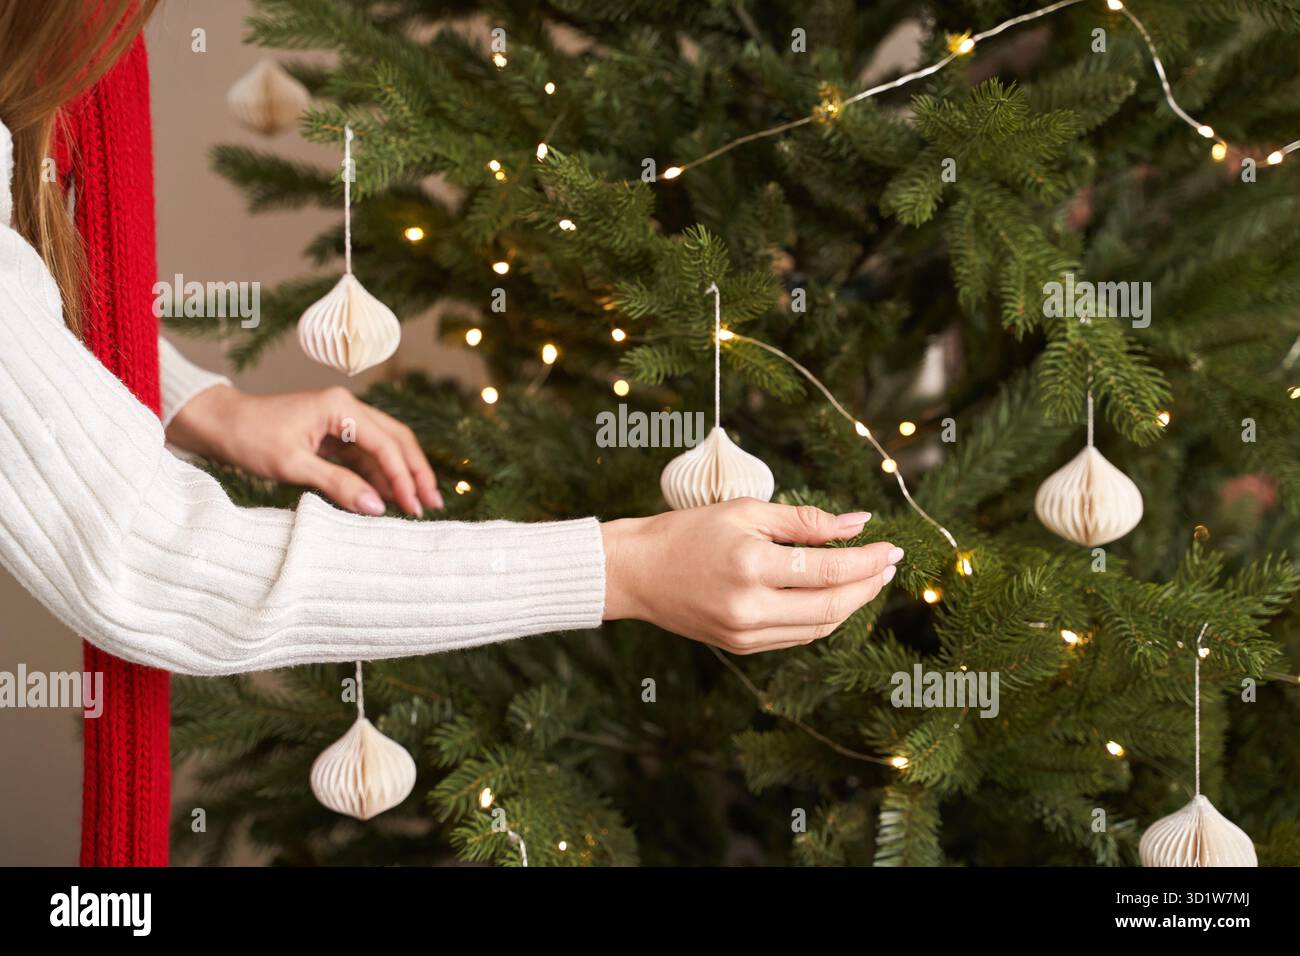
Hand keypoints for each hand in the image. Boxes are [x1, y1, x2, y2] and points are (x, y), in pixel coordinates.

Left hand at [166, 385, 443, 515]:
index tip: (414, 506)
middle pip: (396, 440)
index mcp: (340, 407)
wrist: (219, 423)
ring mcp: (342, 420)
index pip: (385, 443)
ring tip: (417, 505)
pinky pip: (365, 456)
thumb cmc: (249, 438)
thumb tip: (377, 507)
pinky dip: (378, 476)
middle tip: (432, 505)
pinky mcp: (333, 434)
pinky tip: (388, 498)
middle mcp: (348, 408)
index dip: (403, 476)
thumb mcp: (293, 465)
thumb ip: (338, 485)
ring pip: (384, 448)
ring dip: (400, 475)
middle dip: (415, 472)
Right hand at [601, 499, 901, 652]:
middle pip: (831, 606)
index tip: (892, 548)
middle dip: (867, 586)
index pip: (828, 570)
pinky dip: (823, 618)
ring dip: (850, 604)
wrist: (637, 573)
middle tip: (888, 565)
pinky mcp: (742, 647)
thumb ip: (804, 521)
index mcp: (751, 565)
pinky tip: (833, 596)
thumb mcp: (745, 511)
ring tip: (867, 579)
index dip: (868, 561)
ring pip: (819, 627)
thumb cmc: (688, 532)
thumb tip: (857, 525)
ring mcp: (745, 633)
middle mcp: (750, 607)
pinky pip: (797, 636)